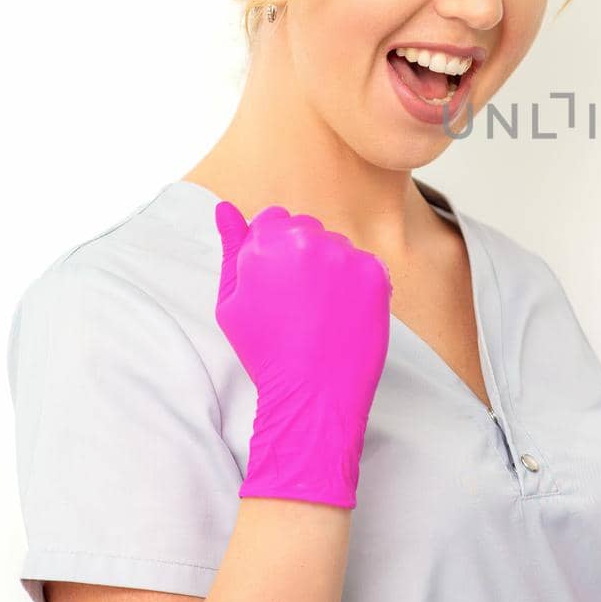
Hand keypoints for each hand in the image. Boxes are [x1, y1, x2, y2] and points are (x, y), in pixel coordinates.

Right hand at [214, 200, 393, 508]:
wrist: (313, 394)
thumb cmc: (266, 352)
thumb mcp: (232, 303)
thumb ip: (230, 249)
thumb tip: (224, 207)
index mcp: (269, 242)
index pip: (274, 219)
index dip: (271, 249)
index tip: (274, 281)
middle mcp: (311, 240)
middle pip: (306, 228)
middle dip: (299, 253)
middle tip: (295, 299)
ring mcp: (348, 256)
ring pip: (337, 246)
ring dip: (329, 267)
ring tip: (318, 311)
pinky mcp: (377, 274)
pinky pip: (364, 265)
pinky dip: (355, 284)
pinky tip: (341, 314)